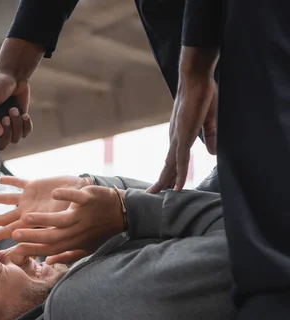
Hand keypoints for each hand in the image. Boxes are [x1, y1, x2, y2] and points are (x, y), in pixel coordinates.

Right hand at [0, 38, 43, 150]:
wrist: (13, 76)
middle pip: (0, 145)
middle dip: (6, 132)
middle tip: (6, 116)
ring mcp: (7, 127)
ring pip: (14, 140)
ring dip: (16, 125)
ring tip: (14, 109)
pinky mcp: (20, 124)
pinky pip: (25, 134)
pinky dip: (26, 125)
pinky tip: (24, 114)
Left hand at [0, 175, 94, 242]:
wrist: (87, 201)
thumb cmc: (77, 218)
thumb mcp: (63, 229)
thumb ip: (52, 240)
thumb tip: (45, 260)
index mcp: (32, 224)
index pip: (11, 231)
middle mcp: (28, 213)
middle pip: (4, 218)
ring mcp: (30, 199)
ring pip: (7, 199)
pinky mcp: (34, 185)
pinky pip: (19, 182)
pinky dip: (8, 180)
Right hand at [9, 185, 124, 264]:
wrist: (124, 214)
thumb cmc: (102, 232)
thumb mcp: (86, 247)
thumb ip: (66, 254)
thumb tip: (47, 261)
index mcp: (74, 242)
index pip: (50, 248)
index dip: (33, 249)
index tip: (16, 249)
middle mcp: (76, 231)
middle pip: (52, 236)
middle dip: (33, 236)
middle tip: (15, 234)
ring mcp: (83, 215)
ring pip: (61, 220)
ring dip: (43, 218)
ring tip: (27, 216)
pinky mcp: (90, 199)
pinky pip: (77, 197)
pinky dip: (66, 195)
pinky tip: (54, 193)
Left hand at [147, 76, 216, 192]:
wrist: (196, 79)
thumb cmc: (203, 95)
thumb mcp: (209, 121)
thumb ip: (210, 137)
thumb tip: (211, 154)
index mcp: (180, 135)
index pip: (174, 158)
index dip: (171, 172)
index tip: (167, 184)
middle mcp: (175, 138)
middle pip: (167, 165)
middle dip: (161, 180)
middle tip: (152, 195)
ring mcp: (178, 138)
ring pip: (170, 165)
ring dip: (165, 181)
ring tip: (156, 195)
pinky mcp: (183, 135)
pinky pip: (181, 159)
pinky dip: (180, 174)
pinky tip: (177, 187)